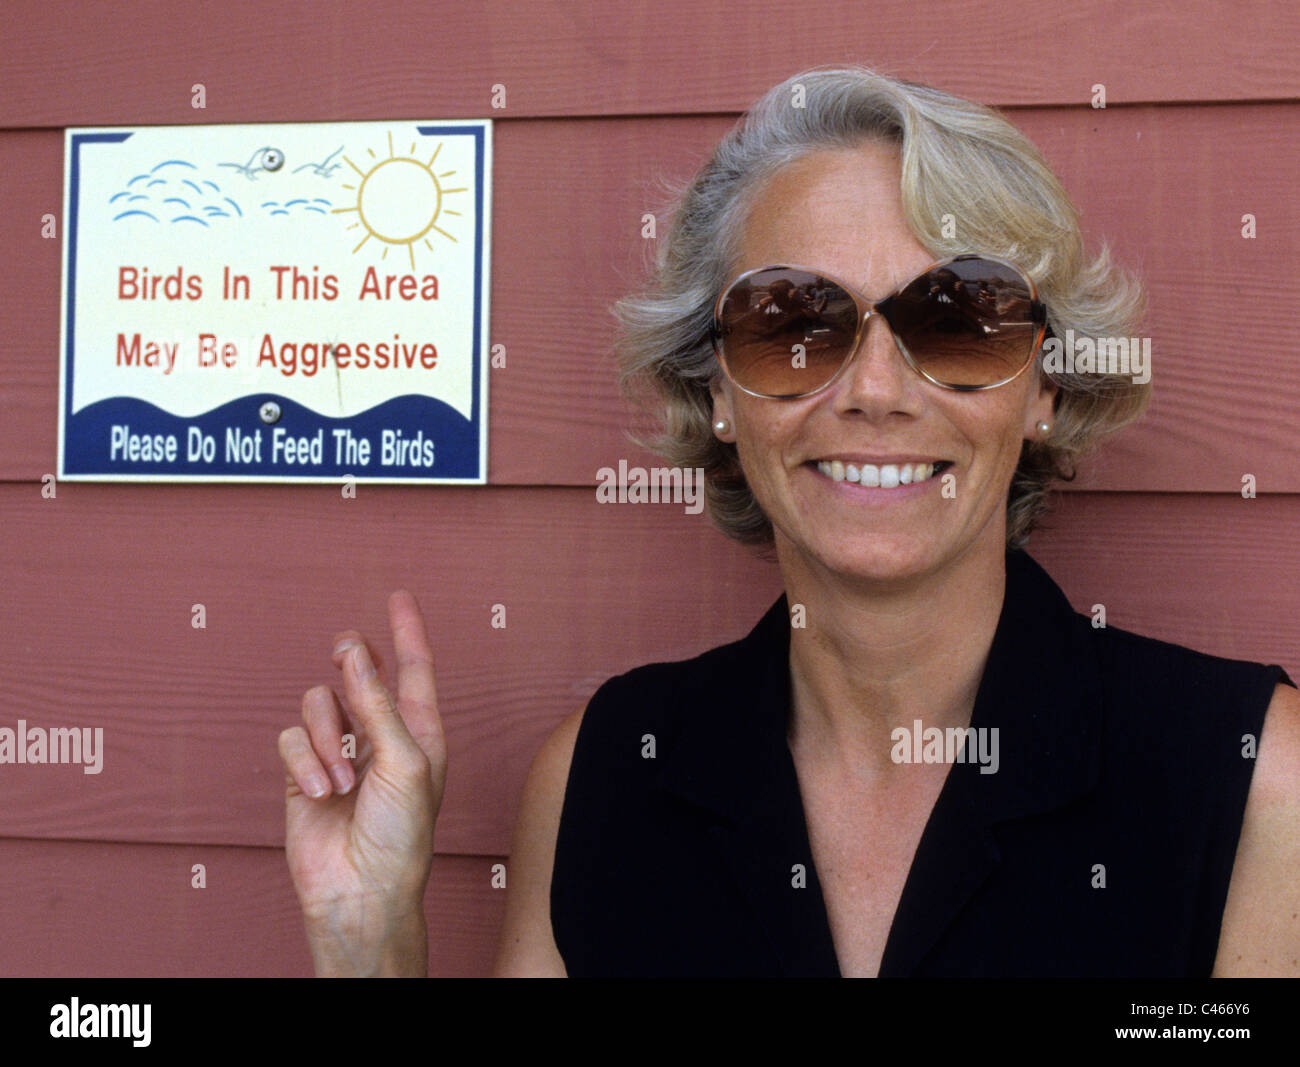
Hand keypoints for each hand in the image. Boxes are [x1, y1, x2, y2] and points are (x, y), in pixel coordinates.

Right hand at [278, 590, 445, 975]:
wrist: (361, 890)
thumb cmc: (401, 833)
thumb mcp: (405, 762)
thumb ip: (378, 705)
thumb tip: (356, 654)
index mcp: (418, 730)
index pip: (413, 668)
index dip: (407, 630)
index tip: (399, 595)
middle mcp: (379, 734)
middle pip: (357, 671)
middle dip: (351, 661)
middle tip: (346, 652)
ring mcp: (340, 751)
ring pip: (319, 703)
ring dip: (328, 737)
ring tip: (342, 781)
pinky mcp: (304, 771)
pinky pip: (292, 738)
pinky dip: (306, 762)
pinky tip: (321, 793)